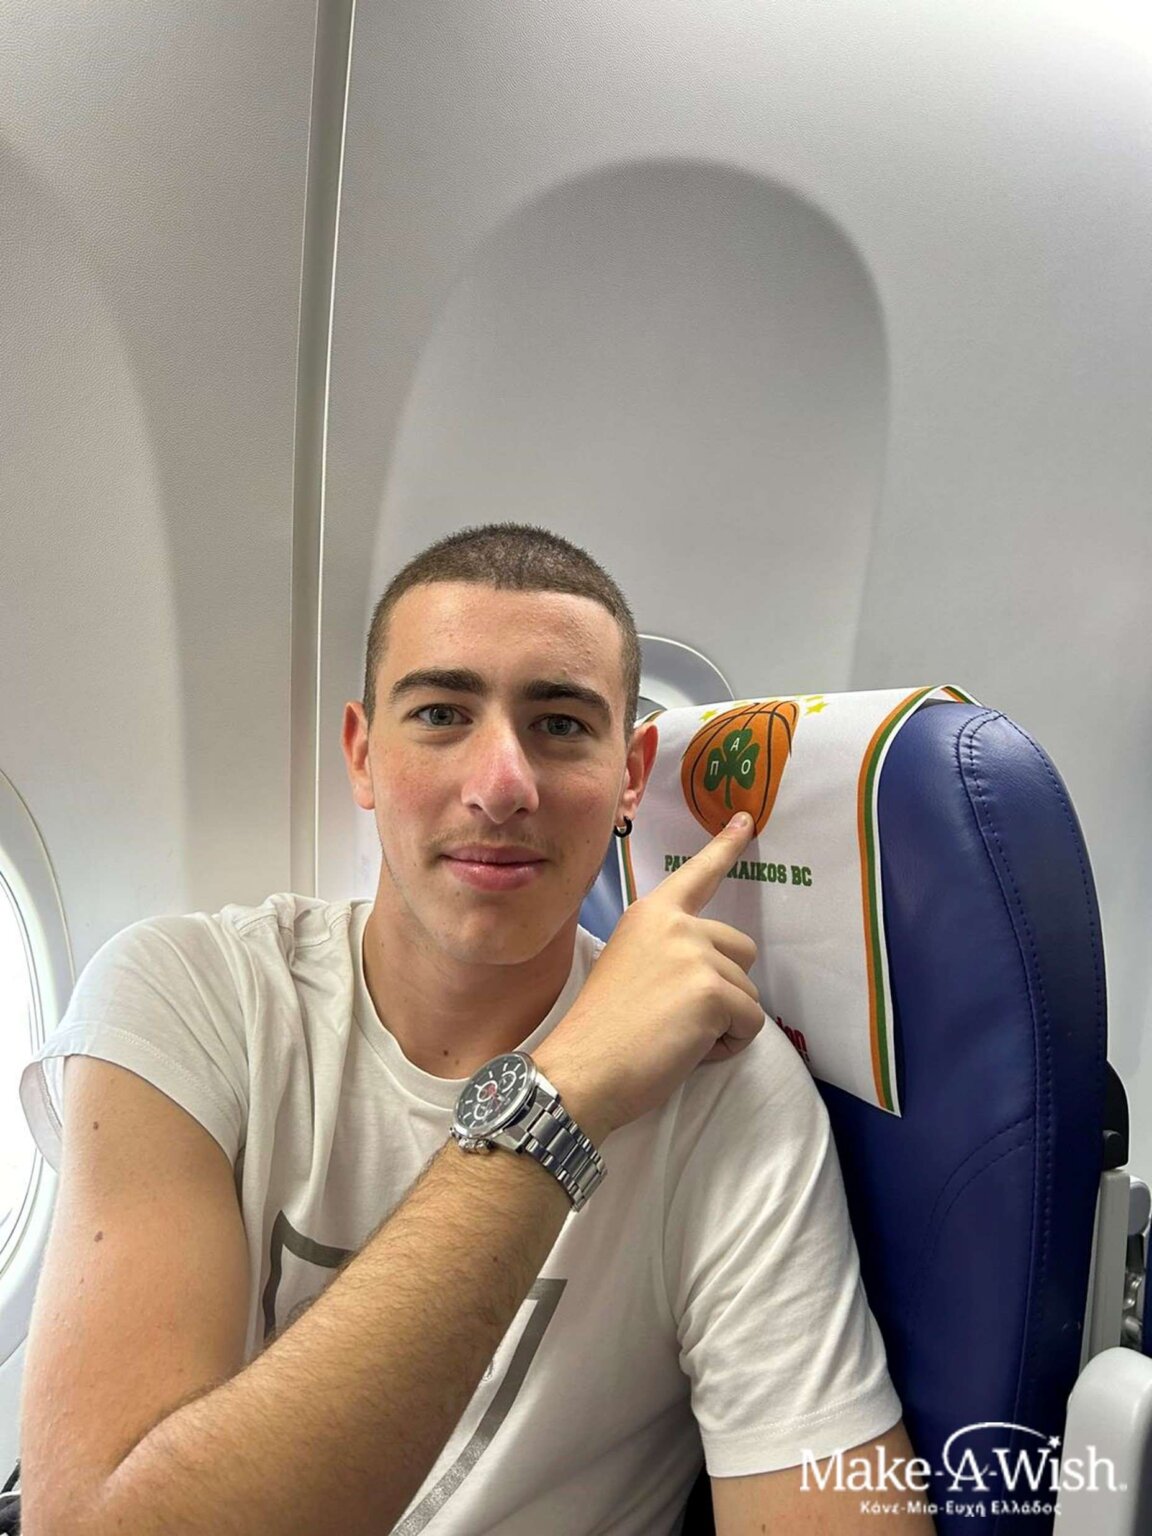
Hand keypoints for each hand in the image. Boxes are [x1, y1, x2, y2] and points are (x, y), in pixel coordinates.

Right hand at [535, 813, 762, 1140]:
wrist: (581, 1070)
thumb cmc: (601, 1031)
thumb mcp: (628, 967)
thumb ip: (666, 953)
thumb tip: (706, 971)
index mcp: (650, 914)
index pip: (697, 874)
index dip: (725, 847)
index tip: (747, 819)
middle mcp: (676, 925)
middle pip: (741, 951)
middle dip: (724, 989)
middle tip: (675, 1018)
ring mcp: (695, 954)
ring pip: (748, 993)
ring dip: (724, 1023)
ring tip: (673, 1037)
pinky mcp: (712, 991)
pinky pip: (750, 1023)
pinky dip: (727, 1046)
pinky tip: (685, 1051)